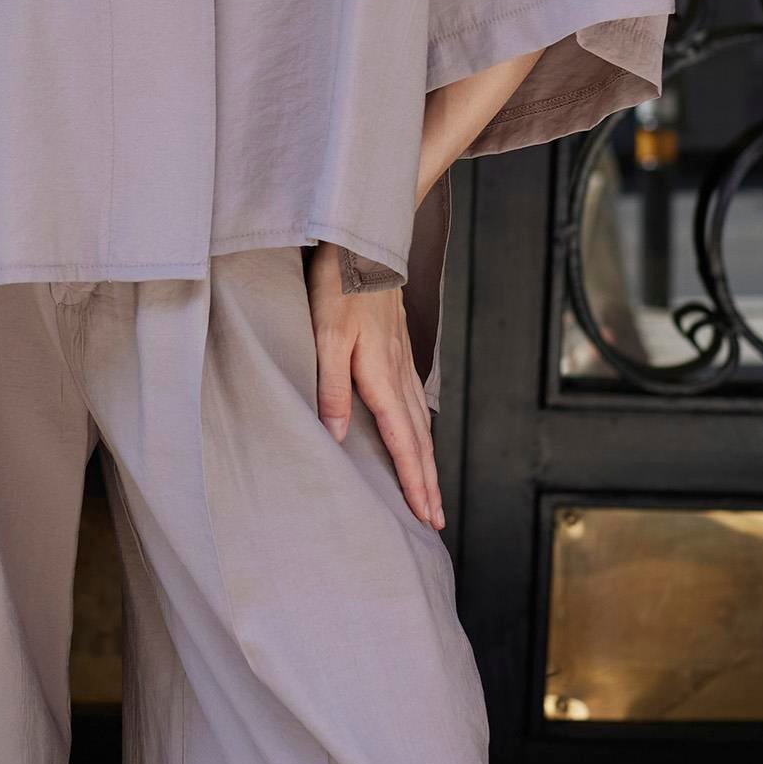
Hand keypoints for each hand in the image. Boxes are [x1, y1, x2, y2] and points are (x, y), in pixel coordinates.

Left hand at [306, 243, 443, 532]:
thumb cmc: (339, 286)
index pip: (403, 442)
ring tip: (431, 490)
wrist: (363, 243)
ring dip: (427, 460)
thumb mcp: (325, 335)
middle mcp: (398, 374)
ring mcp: (402, 362)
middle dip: (427, 483)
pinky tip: (419, 436)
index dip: (413, 482)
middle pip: (419, 440)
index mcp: (381, 376)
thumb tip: (340, 437)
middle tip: (436, 520)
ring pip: (421, 423)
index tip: (425, 515)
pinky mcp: (397, 350)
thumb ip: (332, 387)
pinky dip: (421, 430)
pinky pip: (415, 402)